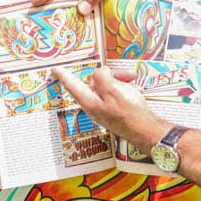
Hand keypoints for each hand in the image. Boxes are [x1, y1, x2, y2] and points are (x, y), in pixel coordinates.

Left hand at [51, 66, 168, 151]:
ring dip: (119, 80)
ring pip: (106, 86)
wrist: (146, 131)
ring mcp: (103, 108)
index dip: (63, 75)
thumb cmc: (130, 113)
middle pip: (94, 82)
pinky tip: (132, 89)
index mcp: (89, 101)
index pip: (72, 85)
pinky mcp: (113, 110)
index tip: (55, 69)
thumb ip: (102, 77)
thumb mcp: (113, 90)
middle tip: (125, 75)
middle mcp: (94, 105)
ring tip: (132, 81)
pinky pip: (114, 93)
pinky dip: (122, 88)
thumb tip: (100, 73)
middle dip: (109, 74)